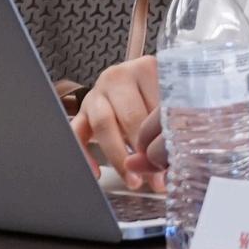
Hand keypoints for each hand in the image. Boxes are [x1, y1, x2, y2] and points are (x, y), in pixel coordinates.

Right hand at [74, 56, 165, 191]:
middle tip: (154, 177)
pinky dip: (85, 155)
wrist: (131, 84)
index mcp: (146, 68)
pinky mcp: (81, 111)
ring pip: (103, 124)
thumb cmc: (155, 96)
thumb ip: (172, 128)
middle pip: (130, 116)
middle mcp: (119, 76)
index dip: (163, 137)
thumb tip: (170, 169)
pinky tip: (97, 173)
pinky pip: (76, 133)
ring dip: (119, 156)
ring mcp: (97, 93)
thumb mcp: (167, 103)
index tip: (169, 161)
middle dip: (143, 152)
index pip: (155, 104)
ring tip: (133, 180)